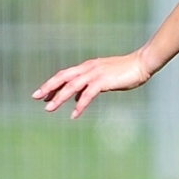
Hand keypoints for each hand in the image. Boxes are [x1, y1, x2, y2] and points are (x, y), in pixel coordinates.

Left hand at [33, 50, 153, 118]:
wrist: (142, 63)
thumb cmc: (127, 71)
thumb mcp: (105, 79)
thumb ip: (90, 86)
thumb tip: (78, 97)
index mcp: (87, 66)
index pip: (64, 75)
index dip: (52, 84)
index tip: (42, 94)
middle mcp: (88, 68)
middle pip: (62, 77)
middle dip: (48, 88)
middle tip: (36, 97)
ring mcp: (95, 74)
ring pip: (71, 86)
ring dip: (59, 98)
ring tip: (49, 108)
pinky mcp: (103, 81)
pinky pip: (87, 95)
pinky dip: (79, 105)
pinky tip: (74, 114)